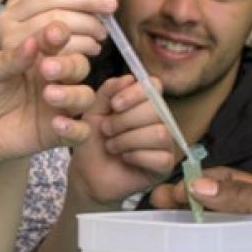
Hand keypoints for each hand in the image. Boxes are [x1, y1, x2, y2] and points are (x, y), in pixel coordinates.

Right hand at [0, 0, 112, 59]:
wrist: (17, 104)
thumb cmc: (42, 64)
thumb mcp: (50, 31)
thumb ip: (65, 9)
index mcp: (15, 6)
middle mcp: (7, 21)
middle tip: (111, 6)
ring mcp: (9, 44)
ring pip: (56, 22)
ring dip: (86, 25)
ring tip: (101, 34)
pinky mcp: (17, 67)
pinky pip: (57, 50)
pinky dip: (81, 46)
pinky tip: (92, 49)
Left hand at [0, 22, 94, 166]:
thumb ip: (9, 58)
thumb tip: (32, 42)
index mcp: (38, 56)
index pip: (59, 40)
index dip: (60, 35)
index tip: (53, 34)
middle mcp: (54, 78)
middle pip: (79, 65)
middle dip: (68, 64)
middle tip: (47, 68)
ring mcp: (58, 106)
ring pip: (85, 96)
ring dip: (73, 94)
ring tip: (49, 95)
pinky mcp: (58, 133)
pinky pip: (81, 132)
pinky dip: (75, 128)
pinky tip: (57, 124)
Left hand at [68, 74, 178, 204]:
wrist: (86, 174)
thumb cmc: (92, 141)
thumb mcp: (94, 111)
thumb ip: (108, 92)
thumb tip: (128, 78)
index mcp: (143, 104)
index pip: (154, 86)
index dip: (135, 93)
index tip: (114, 105)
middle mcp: (159, 120)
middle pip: (156, 110)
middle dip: (124, 121)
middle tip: (107, 131)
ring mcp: (164, 143)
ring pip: (159, 133)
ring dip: (128, 139)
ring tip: (112, 146)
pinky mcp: (165, 166)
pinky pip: (160, 157)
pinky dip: (137, 157)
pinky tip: (125, 159)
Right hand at [150, 168, 251, 251]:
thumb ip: (248, 196)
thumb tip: (198, 186)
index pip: (218, 184)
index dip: (193, 183)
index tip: (172, 189)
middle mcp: (242, 229)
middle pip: (201, 212)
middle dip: (175, 207)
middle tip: (154, 208)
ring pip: (198, 244)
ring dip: (174, 237)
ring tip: (153, 235)